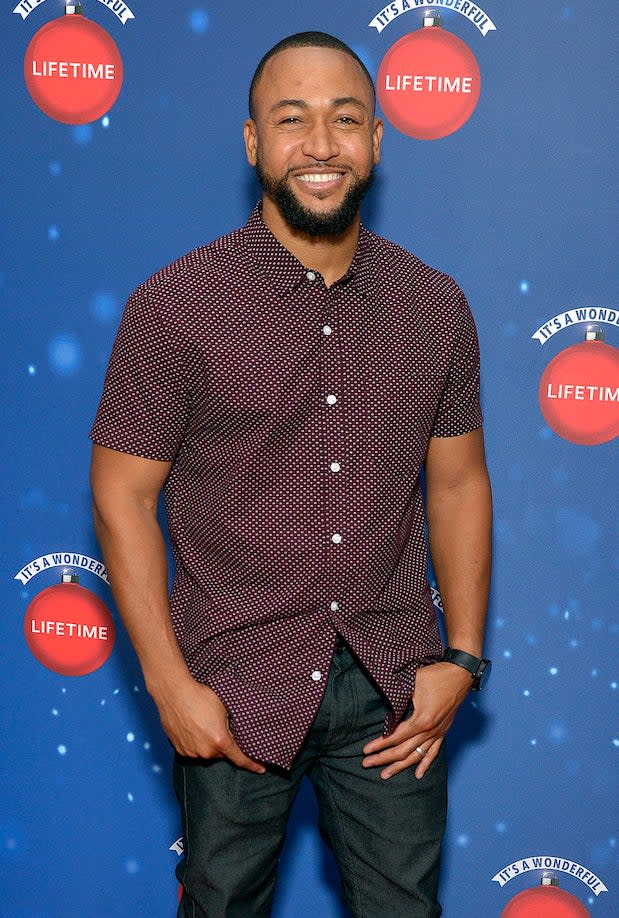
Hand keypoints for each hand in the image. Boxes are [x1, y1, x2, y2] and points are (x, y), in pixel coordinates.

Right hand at [153, 676, 265, 773]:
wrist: (174, 692)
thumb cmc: (201, 695)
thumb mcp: (225, 707)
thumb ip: (233, 724)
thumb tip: (240, 730)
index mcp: (220, 741)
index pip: (240, 758)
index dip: (252, 765)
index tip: (261, 770)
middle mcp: (206, 751)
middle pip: (222, 754)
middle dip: (225, 745)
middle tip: (222, 729)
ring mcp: (191, 752)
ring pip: (207, 753)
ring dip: (209, 744)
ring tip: (204, 725)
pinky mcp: (179, 749)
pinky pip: (193, 750)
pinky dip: (197, 743)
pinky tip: (194, 728)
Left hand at [362, 661, 471, 779]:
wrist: (460, 675)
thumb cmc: (435, 676)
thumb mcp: (412, 682)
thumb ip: (398, 697)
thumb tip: (383, 706)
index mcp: (421, 720)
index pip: (395, 737)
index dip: (379, 745)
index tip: (366, 750)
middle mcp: (430, 731)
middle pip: (403, 751)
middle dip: (383, 759)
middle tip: (367, 763)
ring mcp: (437, 733)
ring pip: (416, 756)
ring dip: (400, 767)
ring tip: (385, 774)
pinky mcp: (443, 732)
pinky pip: (433, 753)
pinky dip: (425, 765)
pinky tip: (417, 775)